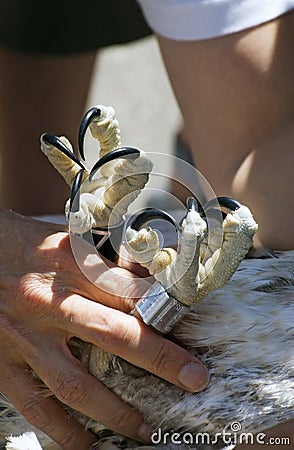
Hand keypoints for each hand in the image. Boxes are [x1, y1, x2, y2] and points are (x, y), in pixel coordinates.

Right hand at [0, 209, 208, 449]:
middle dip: (159, 359)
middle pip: (114, 335)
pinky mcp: (4, 365)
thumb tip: (144, 275)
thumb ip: (101, 259)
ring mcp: (25, 338)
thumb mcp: (63, 240)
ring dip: (117, 411)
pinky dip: (64, 432)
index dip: (163, 311)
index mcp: (68, 265)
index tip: (190, 327)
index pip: (127, 291)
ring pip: (78, 384)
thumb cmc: (17, 243)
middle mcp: (50, 303)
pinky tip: (88, 444)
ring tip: (147, 429)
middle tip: (195, 379)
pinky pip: (37, 407)